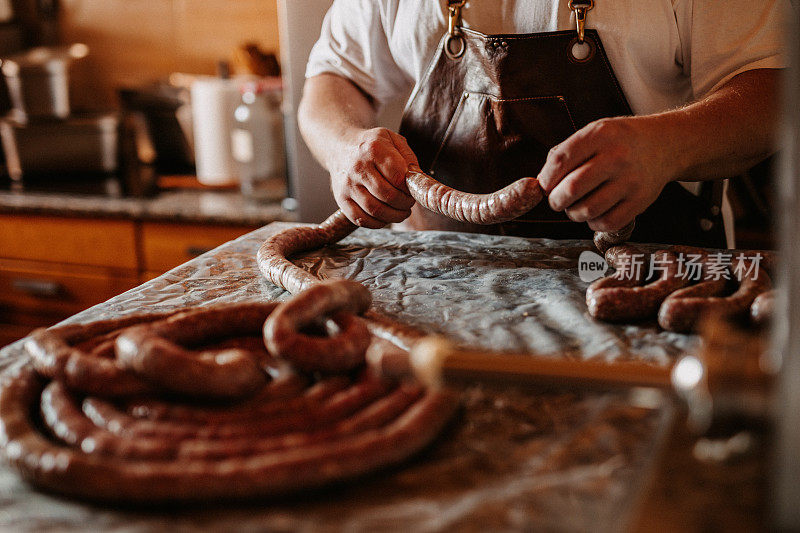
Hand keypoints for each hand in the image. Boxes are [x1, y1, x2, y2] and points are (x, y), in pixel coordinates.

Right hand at [329, 128, 417, 227]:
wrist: (339, 147)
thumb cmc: (370, 145)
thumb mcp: (393, 139)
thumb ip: (409, 157)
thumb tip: (418, 180)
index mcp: (373, 149)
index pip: (399, 177)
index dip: (410, 187)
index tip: (413, 189)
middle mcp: (358, 167)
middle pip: (389, 196)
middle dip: (405, 203)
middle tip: (409, 201)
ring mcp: (348, 185)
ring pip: (376, 210)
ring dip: (394, 216)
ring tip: (401, 211)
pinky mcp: (342, 199)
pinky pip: (361, 219)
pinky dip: (378, 223)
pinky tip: (385, 217)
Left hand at [537, 116, 674, 231]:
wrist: (665, 144)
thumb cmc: (619, 141)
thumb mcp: (594, 133)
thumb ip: (566, 154)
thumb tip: (540, 184)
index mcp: (600, 135)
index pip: (560, 161)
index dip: (546, 179)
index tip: (545, 186)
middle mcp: (617, 156)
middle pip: (572, 189)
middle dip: (556, 200)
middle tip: (557, 201)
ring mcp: (631, 180)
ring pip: (588, 210)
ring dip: (574, 214)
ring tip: (576, 207)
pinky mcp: (641, 200)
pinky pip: (607, 222)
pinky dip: (593, 223)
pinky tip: (595, 213)